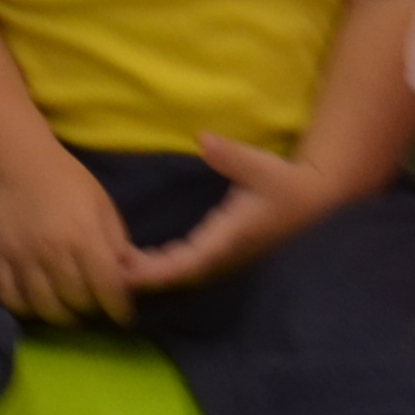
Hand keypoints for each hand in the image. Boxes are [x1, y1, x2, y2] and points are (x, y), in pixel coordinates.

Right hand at [0, 151, 143, 325]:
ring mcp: (22, 258)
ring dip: (61, 314)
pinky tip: (36, 302)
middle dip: (92, 308)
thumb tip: (132, 278)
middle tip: (94, 304)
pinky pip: (9, 299)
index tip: (122, 314)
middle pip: (77, 301)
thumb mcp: (103, 205)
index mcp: (84, 236)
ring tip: (68, 308)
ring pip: (44, 307)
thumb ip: (118, 244)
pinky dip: (24, 308)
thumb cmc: (68, 181)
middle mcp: (53, 252)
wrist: (17, 161)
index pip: (107, 287)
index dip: (119, 307)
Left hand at [124, 135, 356, 292]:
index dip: (158, 270)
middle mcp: (223, 254)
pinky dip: (161, 267)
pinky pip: (186, 266)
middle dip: (144, 275)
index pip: (189, 261)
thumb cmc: (283, 181)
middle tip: (104, 267)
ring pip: (181, 274)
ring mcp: (223, 257)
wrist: (310, 198)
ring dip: (150, 273)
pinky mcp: (221, 252)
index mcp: (229, 237)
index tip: (127, 271)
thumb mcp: (258, 165)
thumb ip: (230, 155)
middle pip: (178, 275)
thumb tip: (203, 140)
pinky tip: (137, 260)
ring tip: (111, 264)